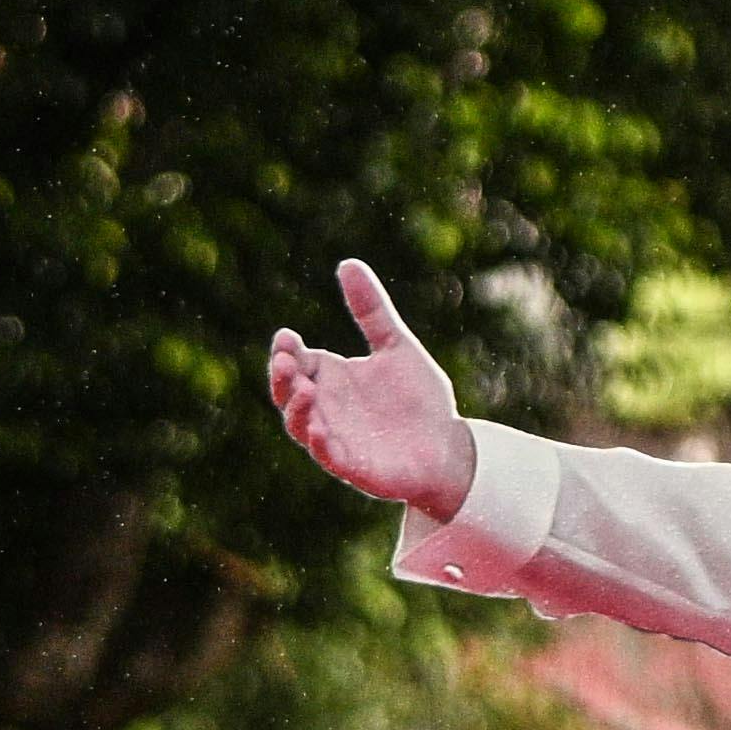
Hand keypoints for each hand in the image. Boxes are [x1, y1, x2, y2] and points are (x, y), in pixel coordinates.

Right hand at [263, 256, 483, 522]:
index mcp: (331, 378)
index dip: (287, 351)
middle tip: (285, 359)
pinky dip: (320, 443)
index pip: (297, 360)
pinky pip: (327, 456)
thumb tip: (348, 263)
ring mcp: (334, 437)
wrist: (448, 447)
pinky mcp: (350, 466)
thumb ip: (371, 310)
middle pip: (288, 392)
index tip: (287, 336)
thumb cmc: (419, 400)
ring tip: (305, 389)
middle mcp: (325, 407)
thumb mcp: (396, 346)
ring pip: (299, 425)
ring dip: (297, 408)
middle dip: (282, 377)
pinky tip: (320, 428)